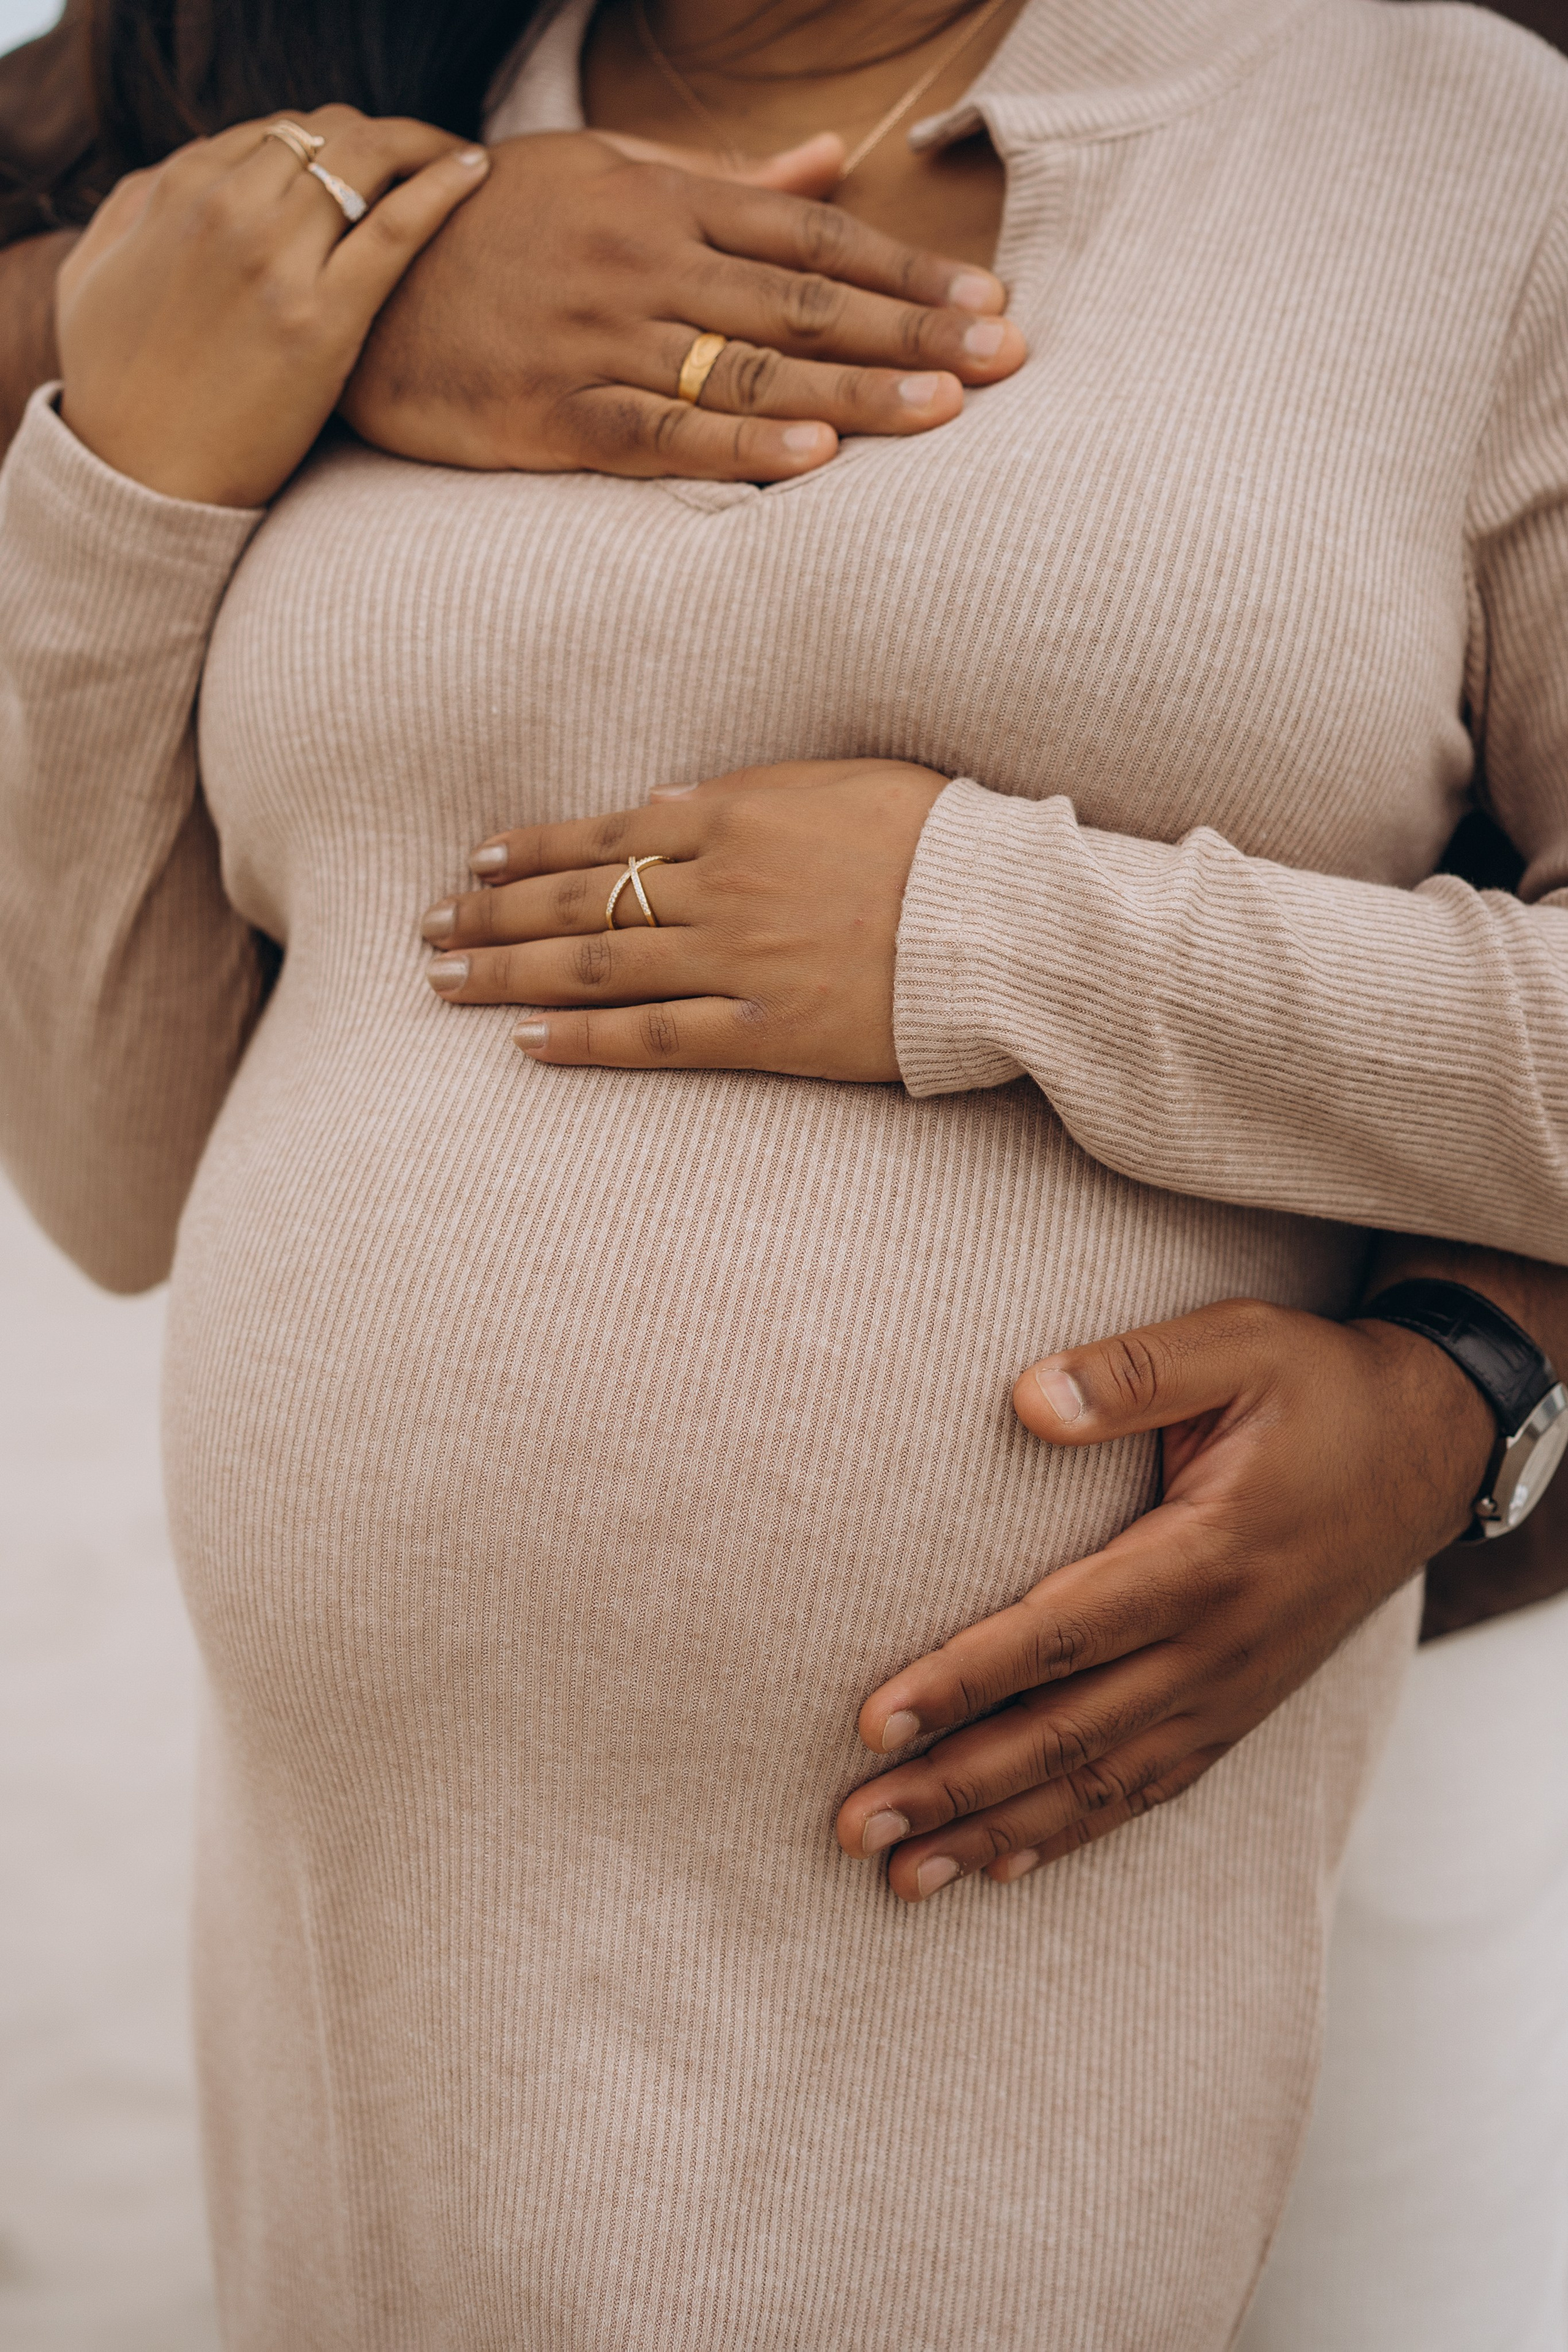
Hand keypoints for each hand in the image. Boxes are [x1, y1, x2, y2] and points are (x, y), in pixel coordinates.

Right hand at [56, 108, 490, 506]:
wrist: (138, 479)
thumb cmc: (112, 389)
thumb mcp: (94, 274)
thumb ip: (134, 210)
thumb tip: (180, 176)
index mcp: (178, 189)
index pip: (274, 130)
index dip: (324, 142)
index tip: (358, 165)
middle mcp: (228, 208)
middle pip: (327, 134)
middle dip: (376, 140)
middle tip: (416, 162)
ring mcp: (277, 260)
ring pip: (366, 159)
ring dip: (416, 148)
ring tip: (453, 159)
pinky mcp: (322, 318)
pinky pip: (398, 226)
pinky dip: (443, 183)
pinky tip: (476, 166)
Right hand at [343, 131, 1025, 482]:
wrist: (356, 277)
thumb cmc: (493, 229)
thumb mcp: (604, 171)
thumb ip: (722, 180)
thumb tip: (832, 162)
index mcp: (664, 204)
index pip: (813, 237)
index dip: (907, 271)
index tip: (989, 299)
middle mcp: (645, 266)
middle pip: (803, 301)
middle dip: (912, 330)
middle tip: (1006, 355)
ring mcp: (601, 341)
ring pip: (748, 370)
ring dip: (853, 392)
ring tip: (945, 411)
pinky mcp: (555, 414)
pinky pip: (660, 435)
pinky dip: (737, 447)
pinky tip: (811, 458)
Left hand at [420, 758, 948, 1080]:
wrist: (1006, 919)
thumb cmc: (940, 839)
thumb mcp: (842, 782)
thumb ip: (747, 793)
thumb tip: (661, 803)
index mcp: (738, 815)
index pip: (605, 835)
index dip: (531, 850)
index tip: (475, 862)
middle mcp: (720, 885)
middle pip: (581, 900)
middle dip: (494, 914)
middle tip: (429, 929)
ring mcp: (737, 960)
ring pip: (597, 964)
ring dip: (510, 972)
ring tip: (444, 985)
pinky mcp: (765, 1030)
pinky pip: (653, 1036)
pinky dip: (583, 1039)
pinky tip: (524, 1041)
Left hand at [833, 1296, 1493, 1901]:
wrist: (1433, 1445)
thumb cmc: (1322, 1387)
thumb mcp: (1239, 1347)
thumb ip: (1131, 1374)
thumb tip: (1025, 1400)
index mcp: (1206, 1558)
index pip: (1059, 1636)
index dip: (963, 1681)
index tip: (873, 1723)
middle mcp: (1219, 1645)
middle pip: (1065, 1734)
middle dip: (952, 1786)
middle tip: (852, 1826)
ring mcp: (1233, 1689)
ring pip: (1100, 1783)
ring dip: (996, 1831)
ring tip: (902, 1872)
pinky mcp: (1240, 1706)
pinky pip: (1149, 1790)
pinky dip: (1073, 1832)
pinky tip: (1003, 1861)